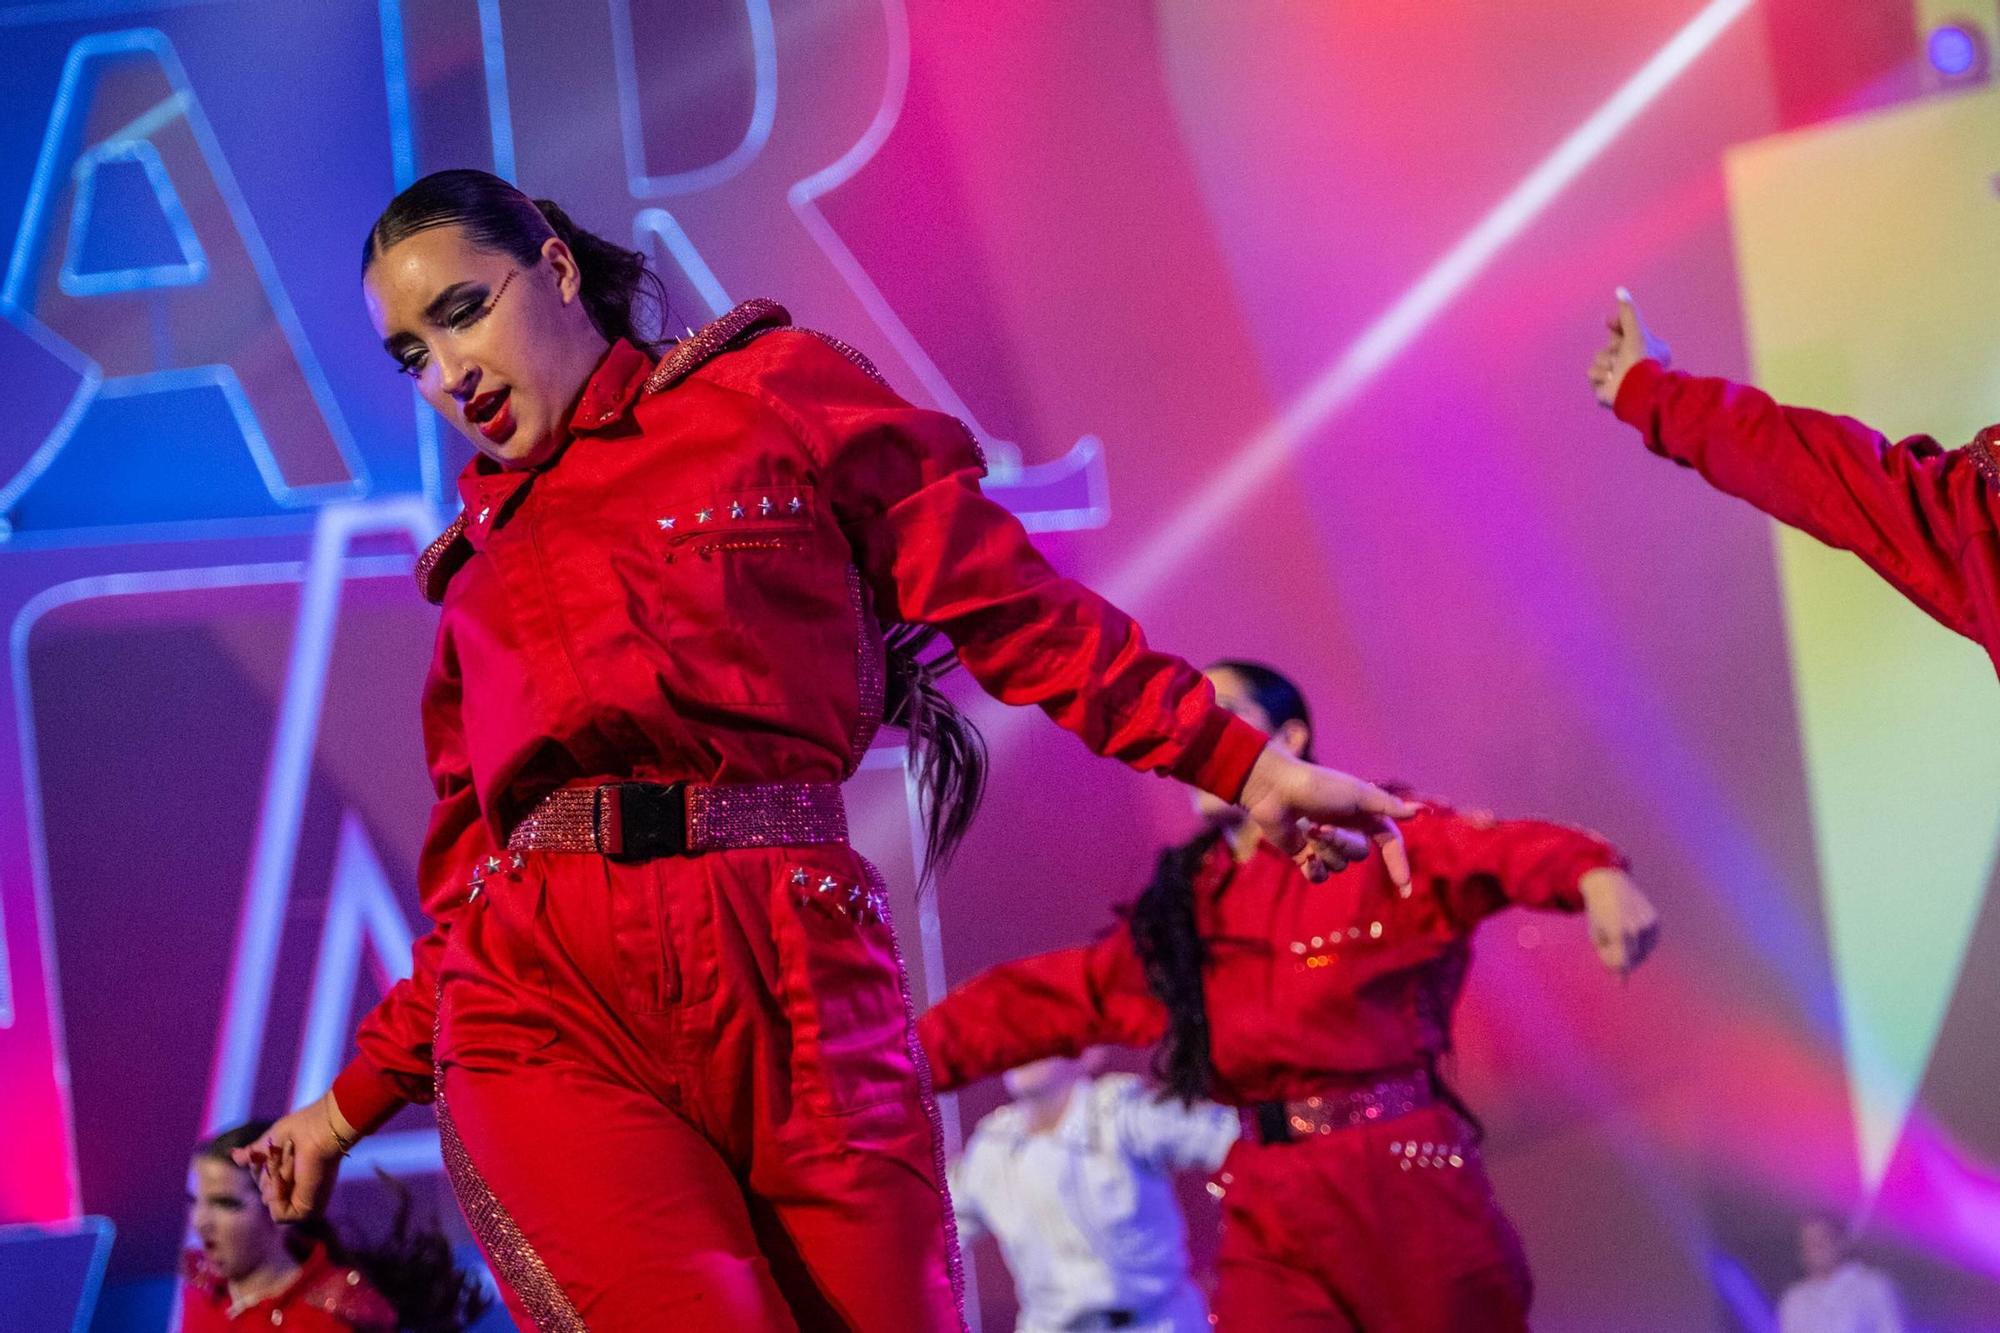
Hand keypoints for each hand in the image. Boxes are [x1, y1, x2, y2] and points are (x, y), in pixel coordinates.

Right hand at [231, 1091, 353, 1222]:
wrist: (320, 1130)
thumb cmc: (301, 1129)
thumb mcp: (269, 1143)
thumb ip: (253, 1154)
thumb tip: (234, 1157)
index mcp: (290, 1176)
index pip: (260, 1181)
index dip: (262, 1165)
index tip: (277, 1146)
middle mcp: (296, 1190)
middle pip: (263, 1192)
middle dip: (270, 1171)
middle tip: (290, 1151)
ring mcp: (301, 1202)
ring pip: (268, 1200)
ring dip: (274, 1179)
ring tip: (291, 1160)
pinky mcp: (306, 1212)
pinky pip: (278, 1214)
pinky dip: (278, 1196)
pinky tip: (285, 1177)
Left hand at [1238, 747, 1417, 887]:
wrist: (1274, 789)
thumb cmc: (1317, 786)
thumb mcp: (1357, 793)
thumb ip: (1387, 806)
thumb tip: (1419, 811)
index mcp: (1363, 815)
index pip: (1390, 843)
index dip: (1398, 864)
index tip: (1404, 889)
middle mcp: (1347, 830)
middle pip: (1360, 855)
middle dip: (1342, 844)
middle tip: (1321, 827)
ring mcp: (1325, 844)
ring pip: (1339, 866)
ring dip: (1324, 851)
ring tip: (1308, 831)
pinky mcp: (1304, 854)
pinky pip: (1319, 876)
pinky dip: (1313, 868)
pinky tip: (1305, 854)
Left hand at [1578, 867, 1659, 975]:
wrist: (1609, 885)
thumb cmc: (1598, 914)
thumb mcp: (1596, 936)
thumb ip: (1608, 959)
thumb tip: (1621, 983)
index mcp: (1618, 931)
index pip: (1623, 963)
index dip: (1618, 971)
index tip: (1616, 976)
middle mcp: (1636, 926)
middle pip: (1634, 960)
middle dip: (1624, 962)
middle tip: (1613, 953)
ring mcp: (1648, 923)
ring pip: (1645, 953)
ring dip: (1634, 954)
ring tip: (1620, 941)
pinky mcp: (1655, 920)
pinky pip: (1651, 943)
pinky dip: (1642, 945)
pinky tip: (1631, 936)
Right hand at [1589, 287, 1670, 408]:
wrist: (1636, 390)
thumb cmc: (1641, 360)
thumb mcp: (1636, 332)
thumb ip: (1627, 312)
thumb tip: (1620, 289)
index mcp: (1644, 348)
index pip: (1622, 331)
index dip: (1615, 326)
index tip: (1610, 321)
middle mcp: (1631, 362)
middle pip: (1608, 345)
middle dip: (1612, 348)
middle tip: (1621, 354)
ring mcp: (1617, 376)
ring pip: (1598, 358)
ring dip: (1606, 362)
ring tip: (1617, 371)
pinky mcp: (1605, 389)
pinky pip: (1592, 374)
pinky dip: (1600, 376)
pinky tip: (1610, 381)